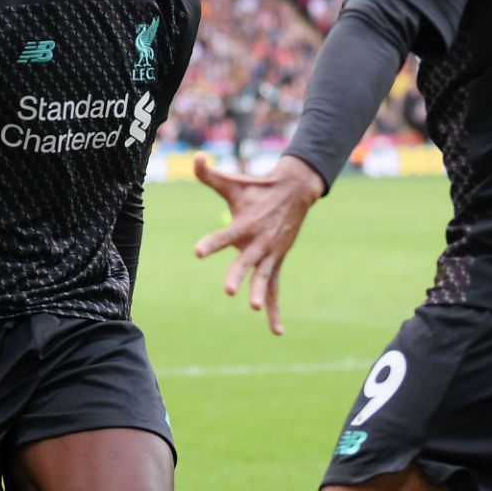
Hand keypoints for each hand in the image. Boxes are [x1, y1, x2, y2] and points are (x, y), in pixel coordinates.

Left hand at [192, 154, 325, 334]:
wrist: (295, 192)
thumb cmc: (257, 188)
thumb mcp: (232, 182)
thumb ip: (209, 174)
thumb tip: (196, 158)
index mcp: (245, 225)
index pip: (225, 236)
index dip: (212, 244)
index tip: (198, 253)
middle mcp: (258, 242)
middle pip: (246, 262)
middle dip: (239, 275)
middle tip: (229, 291)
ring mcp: (269, 255)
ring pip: (263, 278)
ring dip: (259, 293)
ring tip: (252, 307)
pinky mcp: (276, 263)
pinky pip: (274, 290)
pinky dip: (275, 311)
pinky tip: (277, 332)